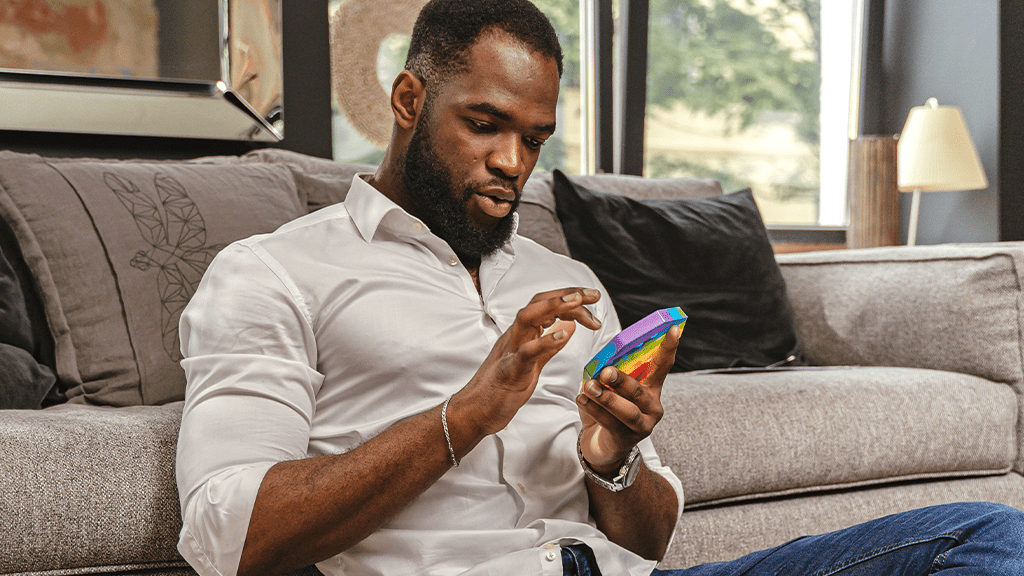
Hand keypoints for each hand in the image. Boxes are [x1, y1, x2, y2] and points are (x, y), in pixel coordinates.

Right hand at [455, 288, 603, 436]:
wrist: (474, 411)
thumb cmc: (500, 388)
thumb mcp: (532, 363)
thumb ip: (550, 346)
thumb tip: (569, 328)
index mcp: (521, 334)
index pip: (545, 304)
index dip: (569, 298)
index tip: (592, 298)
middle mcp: (514, 336)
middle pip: (539, 303)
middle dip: (567, 295)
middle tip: (594, 295)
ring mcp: (510, 351)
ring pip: (528, 318)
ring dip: (554, 306)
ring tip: (577, 302)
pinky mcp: (510, 371)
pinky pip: (526, 351)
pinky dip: (545, 341)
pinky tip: (564, 334)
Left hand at [576, 325, 680, 472]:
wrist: (601, 446)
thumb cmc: (607, 410)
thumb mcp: (612, 387)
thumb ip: (611, 371)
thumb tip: (601, 358)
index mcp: (651, 388)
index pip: (663, 365)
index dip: (668, 347)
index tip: (674, 329)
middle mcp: (652, 407)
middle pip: (639, 391)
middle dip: (621, 380)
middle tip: (605, 371)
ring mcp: (642, 425)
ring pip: (626, 411)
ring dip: (606, 398)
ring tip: (589, 387)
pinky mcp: (626, 440)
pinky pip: (610, 423)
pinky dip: (594, 410)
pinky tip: (581, 399)